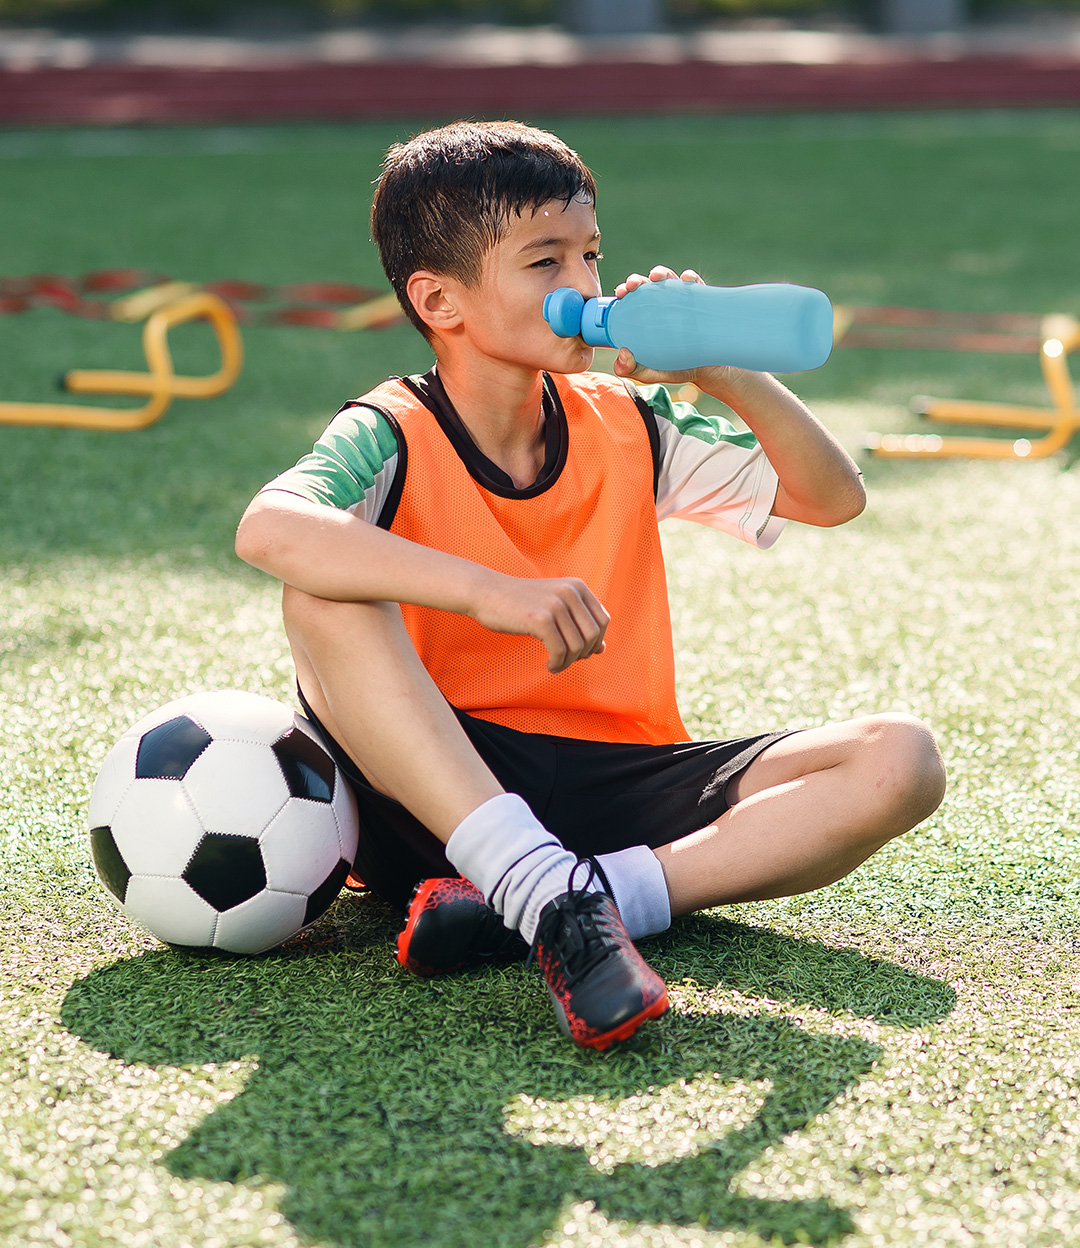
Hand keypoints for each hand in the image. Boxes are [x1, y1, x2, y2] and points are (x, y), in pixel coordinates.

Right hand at [470, 573, 608, 674]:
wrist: (486, 593)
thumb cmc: (520, 603)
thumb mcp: (554, 608)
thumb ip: (579, 624)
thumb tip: (602, 649)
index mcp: (577, 586)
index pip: (603, 620)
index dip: (595, 641)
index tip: (579, 652)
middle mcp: (570, 592)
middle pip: (593, 635)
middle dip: (583, 654)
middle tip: (566, 660)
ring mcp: (556, 605)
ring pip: (578, 646)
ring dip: (568, 662)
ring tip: (555, 665)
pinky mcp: (541, 619)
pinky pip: (560, 651)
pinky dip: (557, 664)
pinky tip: (549, 666)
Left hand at [610, 265, 745, 395]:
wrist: (710, 371)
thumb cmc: (678, 369)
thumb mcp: (651, 373)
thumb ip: (631, 369)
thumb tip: (621, 353)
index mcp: (648, 318)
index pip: (632, 299)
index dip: (625, 291)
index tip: (621, 293)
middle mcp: (664, 305)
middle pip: (647, 285)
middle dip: (638, 280)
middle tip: (634, 285)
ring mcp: (683, 301)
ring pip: (670, 279)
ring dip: (661, 273)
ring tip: (656, 276)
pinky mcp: (702, 300)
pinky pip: (697, 285)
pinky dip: (691, 278)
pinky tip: (686, 279)